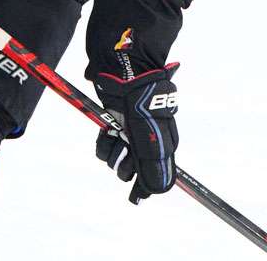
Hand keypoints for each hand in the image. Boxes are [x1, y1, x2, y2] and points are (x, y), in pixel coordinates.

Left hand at [93, 64, 179, 203]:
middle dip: (124, 163)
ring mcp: (130, 132)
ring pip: (116, 158)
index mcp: (163, 143)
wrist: (124, 69)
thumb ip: (155, 166)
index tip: (134, 196)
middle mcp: (148, 140)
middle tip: (125, 146)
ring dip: (111, 150)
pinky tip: (106, 129)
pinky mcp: (114, 123)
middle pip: (133, 169)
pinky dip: (103, 140)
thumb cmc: (141, 102)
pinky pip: (105, 144)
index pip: (157, 175)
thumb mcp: (151, 136)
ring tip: (115, 133)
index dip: (144, 186)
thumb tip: (158, 192)